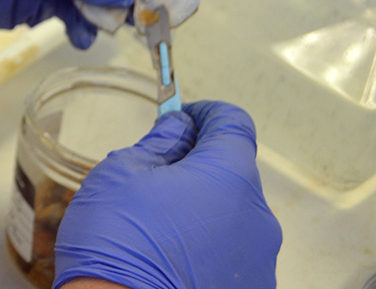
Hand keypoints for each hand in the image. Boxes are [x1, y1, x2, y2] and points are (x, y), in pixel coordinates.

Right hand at [54, 101, 282, 288]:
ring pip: (232, 216)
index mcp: (229, 176)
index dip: (205, 114)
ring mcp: (259, 260)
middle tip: (152, 178)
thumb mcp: (121, 174)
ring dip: (202, 210)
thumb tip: (178, 128)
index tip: (181, 118)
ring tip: (155, 228)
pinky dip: (205, 249)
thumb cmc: (116, 245)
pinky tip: (168, 260)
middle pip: (233, 172)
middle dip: (198, 167)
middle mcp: (257, 217)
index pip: (233, 122)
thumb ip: (158, 144)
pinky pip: (230, 255)